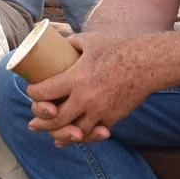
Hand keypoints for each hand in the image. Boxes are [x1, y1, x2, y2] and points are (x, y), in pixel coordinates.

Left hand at [26, 33, 158, 146]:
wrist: (147, 63)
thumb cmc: (117, 48)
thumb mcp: (89, 40)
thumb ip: (70, 42)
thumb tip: (55, 41)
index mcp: (76, 78)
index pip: (44, 92)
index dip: (34, 94)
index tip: (32, 92)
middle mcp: (86, 98)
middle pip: (56, 119)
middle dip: (41, 123)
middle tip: (33, 123)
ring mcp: (100, 111)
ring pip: (74, 132)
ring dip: (60, 135)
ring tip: (51, 135)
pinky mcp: (113, 118)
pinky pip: (93, 134)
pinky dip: (81, 137)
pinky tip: (73, 138)